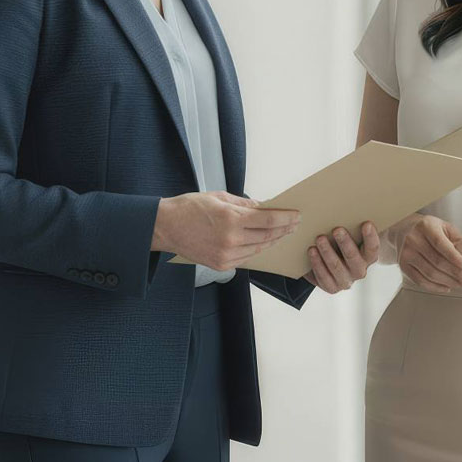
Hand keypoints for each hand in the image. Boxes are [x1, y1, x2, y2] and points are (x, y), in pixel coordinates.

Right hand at [155, 192, 300, 270]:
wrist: (166, 227)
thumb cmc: (189, 208)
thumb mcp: (219, 197)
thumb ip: (244, 204)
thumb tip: (263, 207)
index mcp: (230, 219)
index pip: (268, 221)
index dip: (286, 218)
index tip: (296, 215)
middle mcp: (230, 240)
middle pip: (267, 236)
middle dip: (283, 229)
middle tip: (294, 223)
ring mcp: (226, 255)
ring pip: (258, 248)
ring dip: (272, 240)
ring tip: (282, 232)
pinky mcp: (221, 265)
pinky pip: (246, 257)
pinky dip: (257, 248)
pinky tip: (263, 242)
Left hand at [304, 222, 379, 292]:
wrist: (335, 258)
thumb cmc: (346, 239)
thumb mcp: (355, 231)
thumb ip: (358, 222)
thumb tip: (357, 200)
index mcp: (369, 256)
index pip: (373, 248)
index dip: (371, 237)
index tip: (366, 223)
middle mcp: (360, 270)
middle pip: (354, 258)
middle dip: (345, 243)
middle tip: (337, 229)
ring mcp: (345, 280)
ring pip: (337, 269)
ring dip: (327, 253)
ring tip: (319, 239)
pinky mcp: (331, 286)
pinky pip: (323, 279)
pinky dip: (316, 265)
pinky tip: (311, 251)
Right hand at [398, 215, 461, 292]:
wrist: (403, 230)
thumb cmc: (429, 229)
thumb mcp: (444, 227)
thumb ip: (457, 239)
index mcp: (426, 226)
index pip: (439, 243)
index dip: (452, 255)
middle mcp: (413, 239)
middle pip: (436, 261)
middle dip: (455, 273)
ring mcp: (406, 253)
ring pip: (429, 273)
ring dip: (447, 281)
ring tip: (460, 284)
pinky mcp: (403, 265)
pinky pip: (420, 281)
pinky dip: (435, 287)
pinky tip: (446, 287)